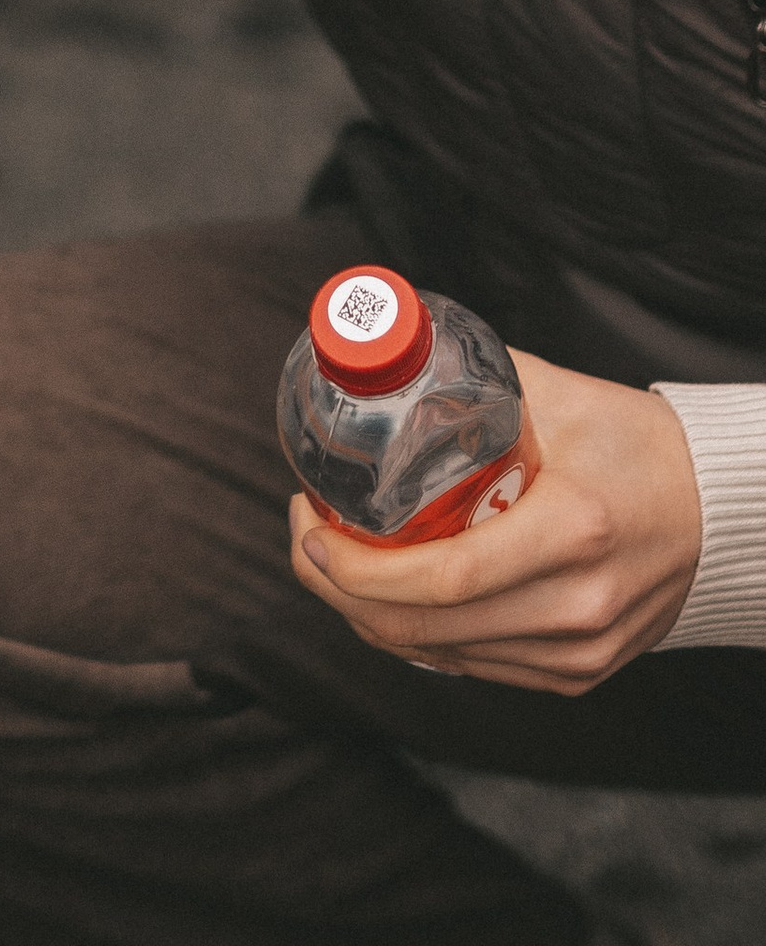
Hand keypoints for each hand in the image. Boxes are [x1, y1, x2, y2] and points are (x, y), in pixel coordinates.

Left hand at [289, 350, 701, 691]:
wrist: (719, 512)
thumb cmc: (638, 444)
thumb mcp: (558, 393)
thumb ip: (471, 376)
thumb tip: (382, 350)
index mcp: (574, 532)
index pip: (443, 577)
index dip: (358, 565)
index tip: (309, 522)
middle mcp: (577, 608)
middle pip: (426, 630)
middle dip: (340, 590)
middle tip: (307, 534)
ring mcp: (579, 653)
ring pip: (441, 657)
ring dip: (370, 614)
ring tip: (338, 554)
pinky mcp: (577, 674)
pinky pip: (474, 666)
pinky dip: (419, 634)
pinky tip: (393, 591)